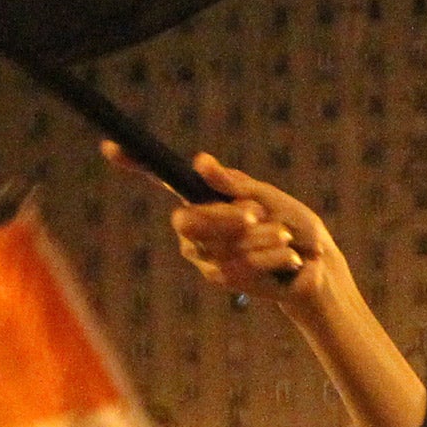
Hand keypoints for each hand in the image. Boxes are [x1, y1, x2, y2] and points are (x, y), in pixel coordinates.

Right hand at [101, 144, 346, 315]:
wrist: (316, 267)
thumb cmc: (294, 226)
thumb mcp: (270, 198)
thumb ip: (237, 185)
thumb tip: (201, 162)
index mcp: (205, 198)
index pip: (164, 179)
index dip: (135, 164)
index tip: (109, 148)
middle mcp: (195, 227)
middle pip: (186, 220)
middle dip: (227, 217)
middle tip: (259, 214)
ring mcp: (204, 255)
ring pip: (219, 245)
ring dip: (262, 238)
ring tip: (285, 238)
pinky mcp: (220, 278)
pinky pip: (236, 265)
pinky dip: (269, 257)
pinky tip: (287, 258)